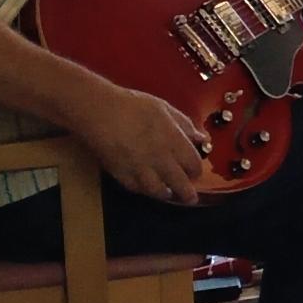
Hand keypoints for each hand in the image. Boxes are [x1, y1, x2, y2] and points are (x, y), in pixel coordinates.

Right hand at [81, 89, 209, 204]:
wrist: (99, 112)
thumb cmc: (133, 105)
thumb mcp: (165, 109)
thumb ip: (185, 126)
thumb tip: (202, 138)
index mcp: (174, 141)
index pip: (193, 164)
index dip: (196, 170)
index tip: (195, 171)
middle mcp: (160, 159)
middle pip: (180, 183)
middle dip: (187, 193)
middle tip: (190, 198)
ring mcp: (140, 169)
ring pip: (158, 191)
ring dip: (166, 194)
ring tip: (169, 193)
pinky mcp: (121, 174)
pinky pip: (136, 189)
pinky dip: (144, 190)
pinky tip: (146, 187)